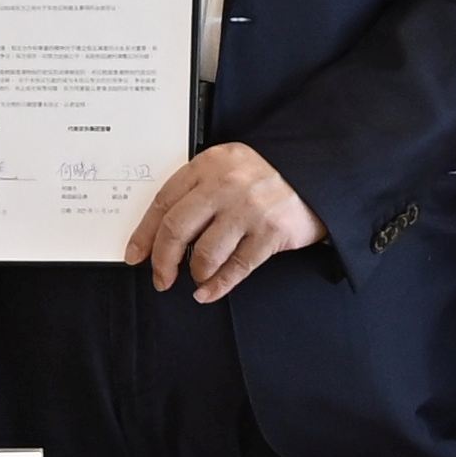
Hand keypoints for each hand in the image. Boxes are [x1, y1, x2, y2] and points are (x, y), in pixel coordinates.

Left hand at [127, 142, 320, 302]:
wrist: (320, 173)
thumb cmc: (269, 175)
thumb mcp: (230, 167)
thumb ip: (199, 189)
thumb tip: (162, 233)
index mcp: (209, 164)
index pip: (164, 202)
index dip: (144, 233)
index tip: (135, 255)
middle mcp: (226, 184)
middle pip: (176, 229)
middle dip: (162, 261)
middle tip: (161, 278)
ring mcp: (249, 209)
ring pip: (204, 253)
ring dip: (195, 273)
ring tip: (198, 277)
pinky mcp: (270, 232)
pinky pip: (235, 268)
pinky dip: (217, 286)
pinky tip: (208, 292)